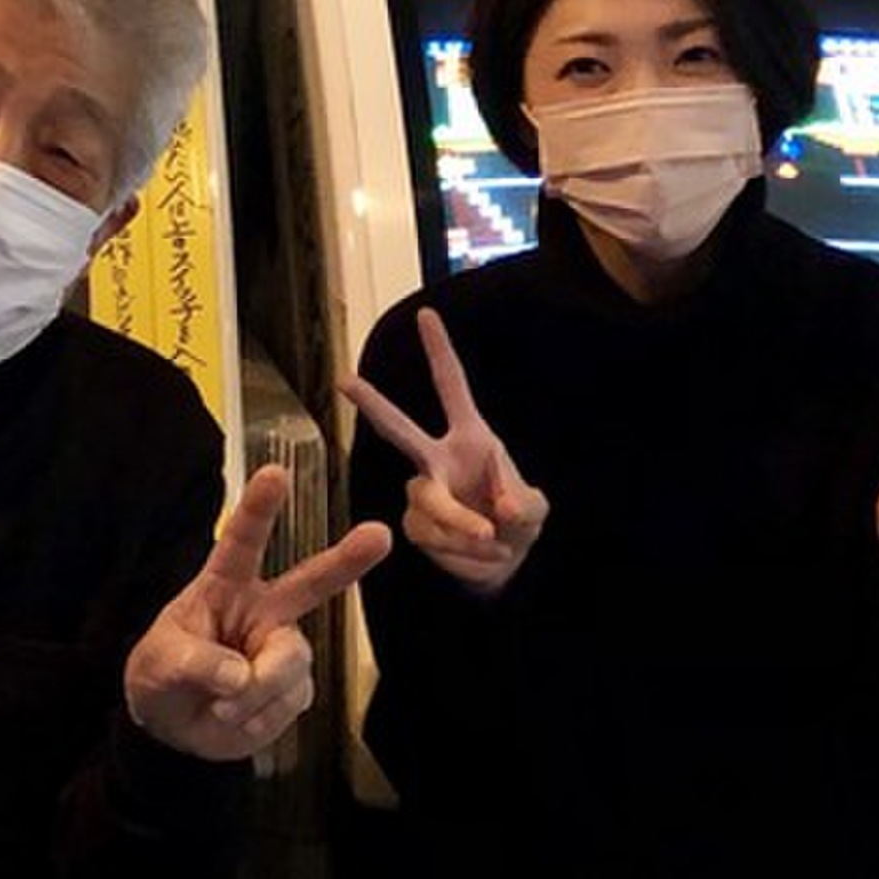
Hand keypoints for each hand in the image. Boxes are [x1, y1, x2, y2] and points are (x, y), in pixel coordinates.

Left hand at [123, 467, 392, 761]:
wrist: (173, 729)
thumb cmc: (162, 675)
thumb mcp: (159, 664)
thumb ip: (195, 663)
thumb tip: (240, 675)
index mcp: (224, 586)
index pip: (241, 543)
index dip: (259, 509)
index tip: (275, 474)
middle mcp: (263, 610)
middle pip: (311, 582)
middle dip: (347, 560)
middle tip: (379, 535)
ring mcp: (282, 650)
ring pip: (289, 665)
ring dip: (252, 694)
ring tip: (219, 706)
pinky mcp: (294, 689)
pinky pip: (288, 702)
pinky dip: (257, 718)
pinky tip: (235, 718)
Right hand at [341, 309, 548, 592]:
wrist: (503, 564)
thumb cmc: (518, 521)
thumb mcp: (535, 511)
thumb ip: (525, 506)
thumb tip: (499, 511)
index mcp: (471, 437)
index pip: (451, 386)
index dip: (439, 351)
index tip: (426, 314)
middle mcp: (438, 459)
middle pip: (398, 428)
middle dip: (371, 404)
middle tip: (344, 380)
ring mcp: (422, 491)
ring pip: (429, 503)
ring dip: (465, 527)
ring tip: (494, 539)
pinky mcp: (414, 524)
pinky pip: (429, 534)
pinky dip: (460, 549)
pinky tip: (476, 552)